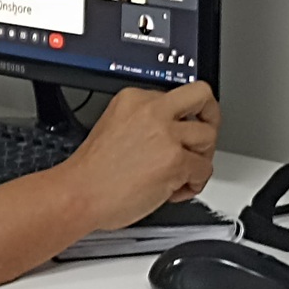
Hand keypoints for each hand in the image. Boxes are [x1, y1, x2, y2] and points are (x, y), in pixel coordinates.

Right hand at [56, 83, 219, 230]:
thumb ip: (143, 123)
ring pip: (209, 136)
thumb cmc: (91, 172)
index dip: (179, 119)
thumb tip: (170, 134)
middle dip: (210, 115)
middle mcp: (152, 110)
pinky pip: (204, 169)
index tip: (180, 131)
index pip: (174, 97)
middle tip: (203, 136)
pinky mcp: (176, 160)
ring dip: (202, 158)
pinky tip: (176, 190)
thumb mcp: (114, 127)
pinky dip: (195, 184)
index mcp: (133, 99)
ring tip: (184, 172)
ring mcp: (166, 134)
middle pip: (201, 95)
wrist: (78, 194)